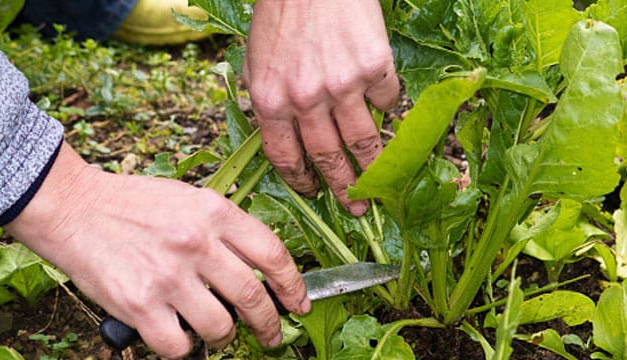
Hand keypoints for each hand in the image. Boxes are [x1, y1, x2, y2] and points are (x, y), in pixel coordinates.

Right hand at [5, 143, 309, 357]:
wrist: (74, 207)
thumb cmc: (134, 203)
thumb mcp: (190, 198)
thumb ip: (224, 229)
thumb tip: (257, 268)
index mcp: (214, 212)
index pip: (273, 254)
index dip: (294, 285)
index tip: (299, 303)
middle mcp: (197, 243)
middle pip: (253, 297)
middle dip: (270, 324)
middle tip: (273, 336)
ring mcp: (168, 276)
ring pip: (220, 327)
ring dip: (225, 337)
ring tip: (217, 333)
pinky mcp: (139, 305)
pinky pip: (178, 345)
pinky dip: (183, 347)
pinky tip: (178, 335)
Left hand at [243, 0, 399, 215]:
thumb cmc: (280, 15)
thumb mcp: (257, 62)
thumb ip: (270, 103)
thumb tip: (288, 139)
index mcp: (271, 101)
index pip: (285, 157)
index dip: (301, 181)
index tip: (312, 192)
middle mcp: (306, 100)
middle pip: (327, 157)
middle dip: (342, 188)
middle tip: (356, 208)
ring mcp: (342, 85)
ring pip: (363, 141)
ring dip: (373, 166)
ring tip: (380, 183)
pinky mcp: (373, 68)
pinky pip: (386, 101)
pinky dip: (386, 108)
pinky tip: (382, 108)